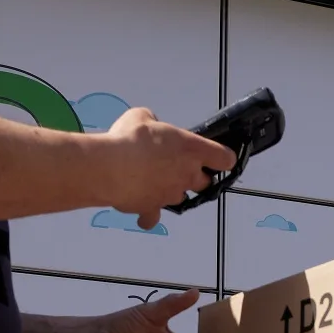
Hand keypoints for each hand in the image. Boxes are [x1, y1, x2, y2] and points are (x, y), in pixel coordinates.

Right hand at [99, 107, 233, 230]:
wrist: (109, 167)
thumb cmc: (130, 138)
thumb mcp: (142, 116)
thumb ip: (154, 123)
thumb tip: (151, 127)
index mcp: (192, 150)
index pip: (224, 158)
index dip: (222, 158)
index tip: (217, 157)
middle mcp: (187, 175)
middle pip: (204, 182)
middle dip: (195, 176)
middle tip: (176, 165)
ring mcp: (171, 195)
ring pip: (180, 197)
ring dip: (171, 190)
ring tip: (152, 180)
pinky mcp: (152, 209)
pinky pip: (154, 216)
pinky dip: (149, 214)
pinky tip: (141, 207)